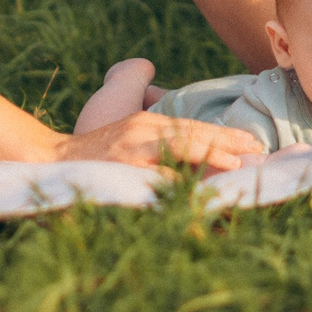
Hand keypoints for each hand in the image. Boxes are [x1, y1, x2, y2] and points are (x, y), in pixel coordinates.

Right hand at [53, 110, 264, 171]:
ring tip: (236, 162)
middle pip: (192, 133)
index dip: (225, 136)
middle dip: (227, 142)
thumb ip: (161, 145)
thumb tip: (198, 158)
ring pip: (177, 146)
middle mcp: (143, 131)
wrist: (53, 161)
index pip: (194, 128)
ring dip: (209, 154)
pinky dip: (174, 180)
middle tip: (258, 151)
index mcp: (149, 125)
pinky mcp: (120, 166)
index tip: (253, 144)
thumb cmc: (99, 157)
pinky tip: (194, 187)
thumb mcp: (133, 142)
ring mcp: (131, 149)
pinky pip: (152, 173)